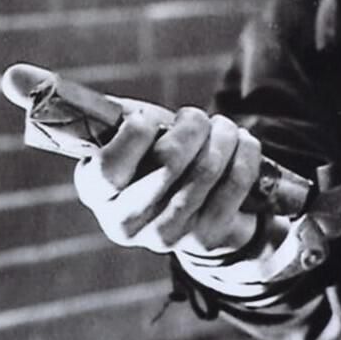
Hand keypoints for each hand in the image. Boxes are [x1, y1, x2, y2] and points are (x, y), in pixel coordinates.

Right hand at [73, 100, 263, 257]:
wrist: (192, 206)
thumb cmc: (153, 154)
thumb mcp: (126, 133)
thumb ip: (117, 116)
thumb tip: (107, 102)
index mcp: (94, 192)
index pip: (110, 167)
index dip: (138, 131)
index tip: (150, 120)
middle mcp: (122, 222)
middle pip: (169, 161)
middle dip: (193, 125)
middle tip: (197, 119)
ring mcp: (164, 236)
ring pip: (207, 167)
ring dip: (224, 134)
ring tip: (222, 128)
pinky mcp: (204, 238)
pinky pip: (237, 180)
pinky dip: (245, 151)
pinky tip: (241, 143)